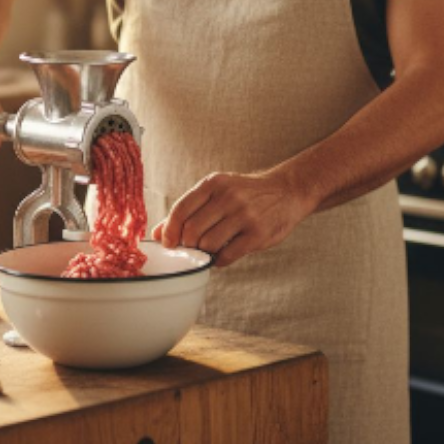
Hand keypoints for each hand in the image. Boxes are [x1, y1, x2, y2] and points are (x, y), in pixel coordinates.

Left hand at [152, 170, 312, 267]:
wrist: (287, 191)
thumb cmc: (245, 193)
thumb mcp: (216, 191)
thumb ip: (188, 210)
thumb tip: (157, 233)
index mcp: (213, 183)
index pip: (180, 210)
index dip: (169, 231)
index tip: (168, 243)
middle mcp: (228, 197)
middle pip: (192, 230)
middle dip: (187, 244)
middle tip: (192, 247)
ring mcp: (244, 215)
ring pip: (208, 244)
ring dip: (204, 252)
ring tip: (210, 249)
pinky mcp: (258, 234)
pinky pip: (228, 255)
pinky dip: (220, 260)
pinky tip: (223, 255)